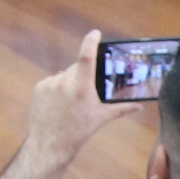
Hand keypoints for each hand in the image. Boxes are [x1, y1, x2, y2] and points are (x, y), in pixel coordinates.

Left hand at [27, 31, 136, 156]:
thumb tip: (140, 106)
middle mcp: (64, 82)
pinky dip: (57, 88)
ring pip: (64, 74)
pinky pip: (52, 81)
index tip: (95, 33)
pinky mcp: (38, 88)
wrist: (49, 144)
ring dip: (69, 82)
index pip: (86, 57)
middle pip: (77, 67)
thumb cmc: (78, 132)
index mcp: (81, 87)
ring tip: (70, 102)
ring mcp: (49, 84)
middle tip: (86, 91)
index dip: (90, 41)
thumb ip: (122, 108)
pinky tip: (58, 103)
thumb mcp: (101, 118)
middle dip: (83, 75)